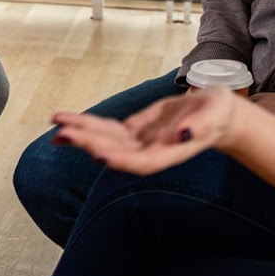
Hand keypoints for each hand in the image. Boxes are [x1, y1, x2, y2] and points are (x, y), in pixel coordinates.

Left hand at [52, 89, 244, 175]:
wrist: (215, 114)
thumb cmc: (218, 113)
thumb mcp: (216, 113)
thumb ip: (201, 125)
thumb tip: (184, 134)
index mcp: (171, 152)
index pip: (143, 162)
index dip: (121, 160)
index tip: (99, 155)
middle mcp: (150, 151)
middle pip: (116, 151)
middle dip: (89, 143)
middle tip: (62, 134)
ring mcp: (139, 142)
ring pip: (106, 140)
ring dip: (81, 134)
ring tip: (56, 125)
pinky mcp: (134, 131)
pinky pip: (106, 128)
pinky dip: (88, 124)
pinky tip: (67, 122)